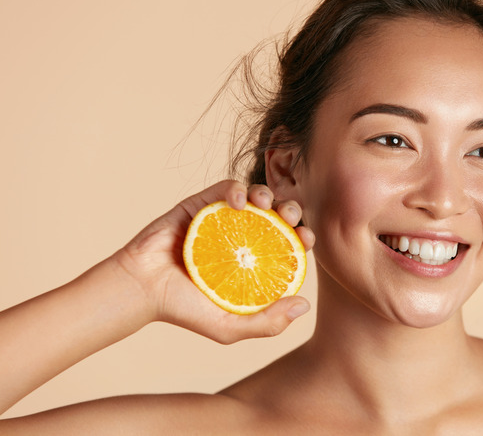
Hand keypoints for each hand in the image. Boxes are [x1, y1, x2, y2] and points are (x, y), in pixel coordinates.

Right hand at [112, 180, 313, 343]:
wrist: (141, 290)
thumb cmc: (185, 311)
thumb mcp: (230, 327)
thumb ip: (267, 323)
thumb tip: (305, 305)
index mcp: (255, 262)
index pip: (288, 245)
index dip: (303, 237)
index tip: (306, 239)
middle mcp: (243, 238)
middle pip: (277, 217)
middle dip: (291, 211)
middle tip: (291, 218)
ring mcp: (222, 220)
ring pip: (255, 197)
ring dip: (267, 194)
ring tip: (266, 204)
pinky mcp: (200, 205)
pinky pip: (224, 189)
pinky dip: (236, 189)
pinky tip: (239, 201)